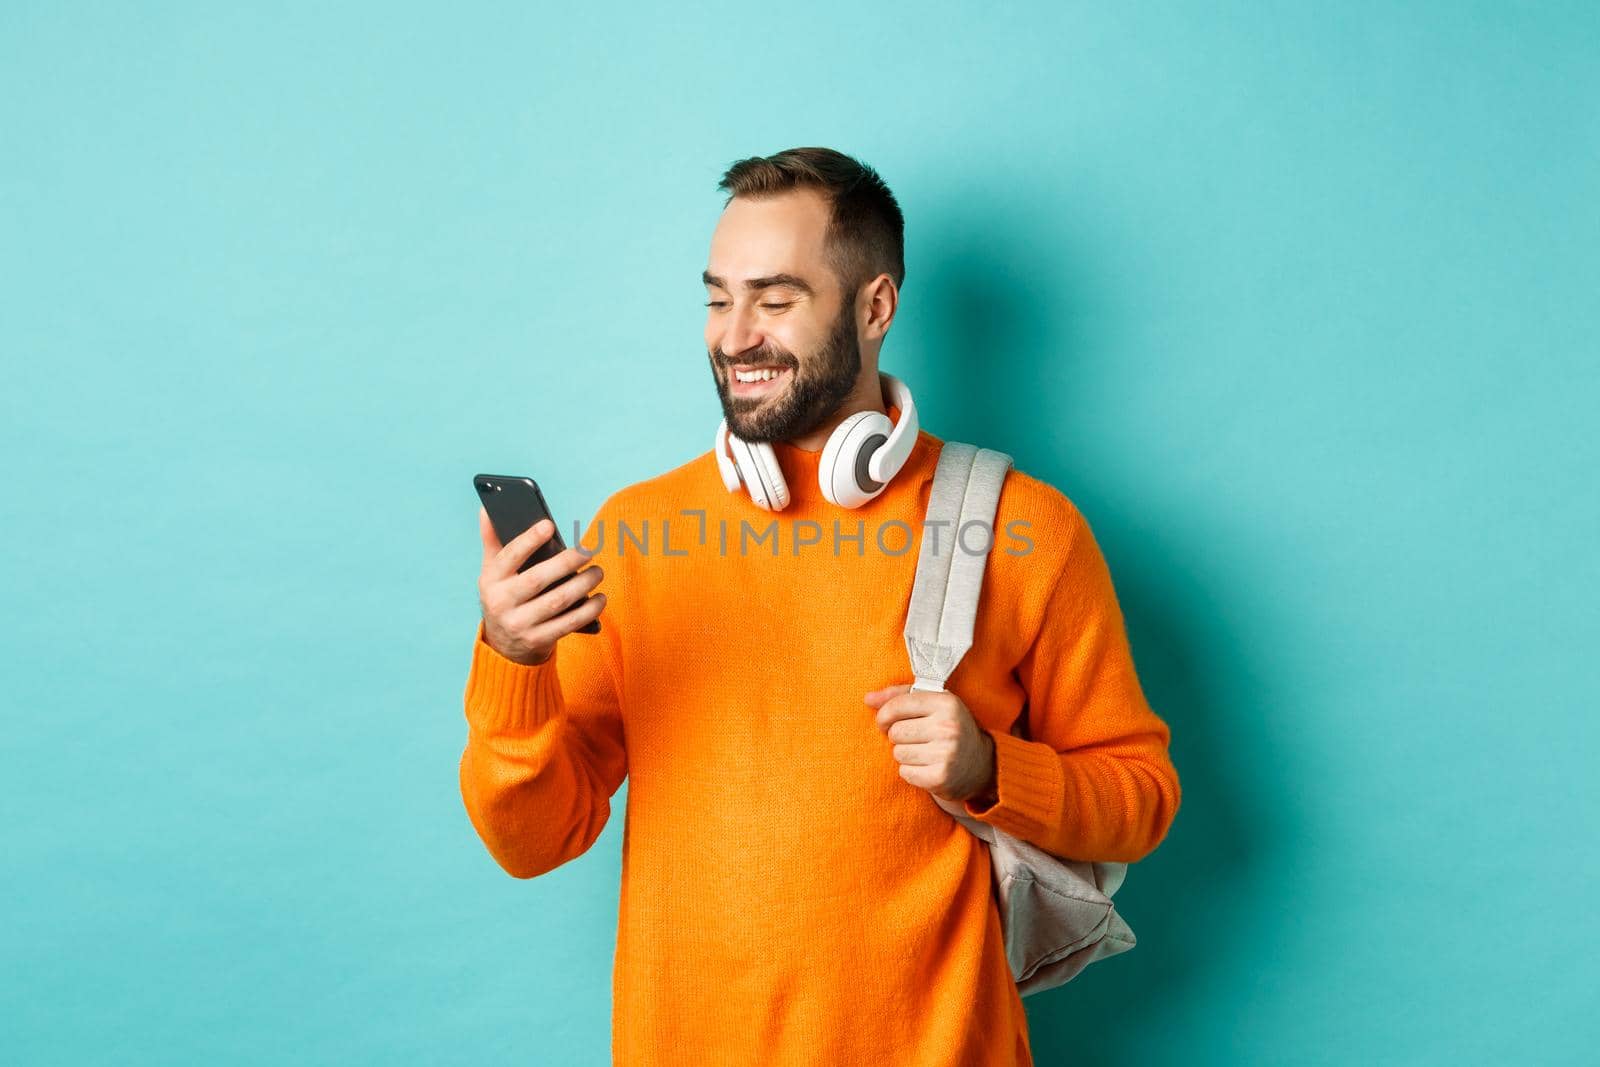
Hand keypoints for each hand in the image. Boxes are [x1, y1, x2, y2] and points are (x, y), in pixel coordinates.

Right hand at [477, 507, 605, 665]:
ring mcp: (519, 624)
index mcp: (490, 580)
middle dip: (565, 563)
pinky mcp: (538, 640)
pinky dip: (588, 611)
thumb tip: (486, 509)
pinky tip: (599, 598)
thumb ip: (492, 541)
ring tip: (597, 572)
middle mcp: (501, 603)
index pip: (509, 557)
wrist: (503, 646)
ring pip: (556, 602)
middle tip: (588, 550)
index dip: (528, 540)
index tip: (549, 525)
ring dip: (582, 585)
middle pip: (537, 579)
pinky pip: (568, 624)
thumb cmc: (504, 596)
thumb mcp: (492, 572)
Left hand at [865, 683, 996, 803]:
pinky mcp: (941, 777)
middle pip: (895, 732)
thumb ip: (899, 696)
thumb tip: (868, 698)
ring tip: (924, 753)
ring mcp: (946, 753)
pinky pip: (905, 772)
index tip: (886, 721)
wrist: (981, 764)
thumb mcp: (932, 704)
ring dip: (905, 755)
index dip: (884, 715)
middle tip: (916, 739)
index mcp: (946, 702)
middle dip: (898, 737)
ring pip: (898, 753)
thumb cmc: (949, 728)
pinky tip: (927, 766)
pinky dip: (911, 771)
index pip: (898, 705)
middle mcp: (948, 726)